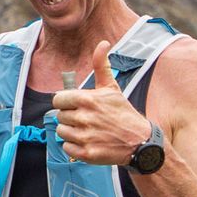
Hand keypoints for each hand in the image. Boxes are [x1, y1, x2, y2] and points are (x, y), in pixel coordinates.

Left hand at [51, 40, 151, 165]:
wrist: (139, 141)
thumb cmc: (122, 112)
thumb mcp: (111, 87)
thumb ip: (101, 65)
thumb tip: (102, 43)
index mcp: (87, 99)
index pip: (58, 99)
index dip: (66, 102)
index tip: (76, 105)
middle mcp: (84, 118)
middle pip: (60, 116)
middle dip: (70, 117)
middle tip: (86, 119)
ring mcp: (85, 137)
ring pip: (62, 132)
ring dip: (71, 132)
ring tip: (87, 131)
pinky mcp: (86, 153)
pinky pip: (66, 148)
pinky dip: (74, 147)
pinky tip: (88, 142)